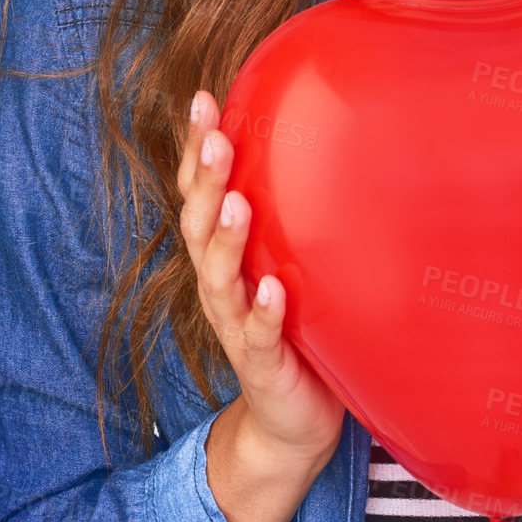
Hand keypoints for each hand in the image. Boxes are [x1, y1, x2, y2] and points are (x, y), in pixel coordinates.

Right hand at [178, 90, 344, 466]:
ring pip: (219, 277)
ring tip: (235, 202)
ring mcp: (236, 325)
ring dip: (226, 239)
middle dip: (205, 181)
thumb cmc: (292, 330)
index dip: (197, 149)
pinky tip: (272, 289)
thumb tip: (325, 144)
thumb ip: (293, 217)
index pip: (201, 193)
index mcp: (224, 255)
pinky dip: (262, 311)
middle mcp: (221, 285)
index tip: (203, 100)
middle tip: (217, 139)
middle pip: (200, 225)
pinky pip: (257, 336)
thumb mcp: (288, 263)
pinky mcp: (260, 363)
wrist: (290, 421)